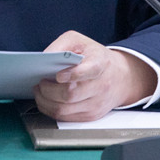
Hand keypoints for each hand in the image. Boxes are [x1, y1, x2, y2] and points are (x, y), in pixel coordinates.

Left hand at [33, 31, 156, 121]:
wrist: (120, 77)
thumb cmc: (95, 57)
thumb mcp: (79, 41)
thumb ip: (61, 46)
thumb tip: (44, 58)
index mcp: (100, 62)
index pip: (90, 70)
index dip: (73, 74)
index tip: (58, 75)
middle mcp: (100, 85)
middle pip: (70, 94)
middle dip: (48, 90)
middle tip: (40, 83)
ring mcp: (96, 103)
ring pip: (64, 109)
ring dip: (45, 101)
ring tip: (40, 91)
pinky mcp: (91, 116)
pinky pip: (65, 118)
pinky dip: (50, 110)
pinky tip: (46, 100)